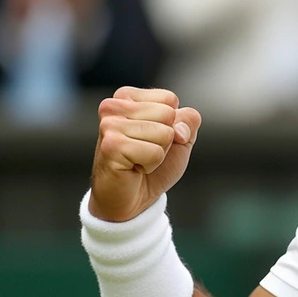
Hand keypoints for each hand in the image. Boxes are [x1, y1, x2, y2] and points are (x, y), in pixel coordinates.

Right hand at [90, 88, 201, 222]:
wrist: (130, 200)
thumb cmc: (150, 165)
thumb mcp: (179, 138)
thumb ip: (188, 121)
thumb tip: (179, 127)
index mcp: (126, 96)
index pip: (170, 99)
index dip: (171, 124)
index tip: (151, 139)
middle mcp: (113, 106)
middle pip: (168, 114)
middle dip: (165, 140)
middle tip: (143, 152)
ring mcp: (109, 125)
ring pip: (164, 133)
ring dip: (157, 154)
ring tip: (137, 160)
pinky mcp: (111, 146)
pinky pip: (155, 153)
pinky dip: (150, 165)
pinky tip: (133, 169)